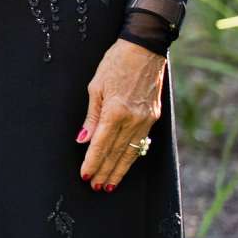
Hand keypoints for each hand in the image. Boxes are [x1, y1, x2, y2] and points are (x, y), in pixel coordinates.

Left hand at [77, 39, 166, 190]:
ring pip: (131, 151)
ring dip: (119, 169)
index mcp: (116, 111)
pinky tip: (125, 165)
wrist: (145, 49)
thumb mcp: (96, 86)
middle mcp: (133, 119)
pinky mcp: (153, 117)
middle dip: (106, 172)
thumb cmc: (115, 63)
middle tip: (96, 187)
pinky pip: (141, 142)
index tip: (86, 175)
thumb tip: (83, 140)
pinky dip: (132, 156)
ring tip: (110, 184)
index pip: (101, 144)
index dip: (93, 162)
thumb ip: (92, 117)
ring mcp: (146, 120)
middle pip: (117, 152)